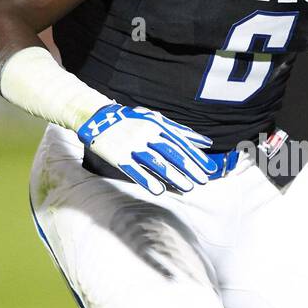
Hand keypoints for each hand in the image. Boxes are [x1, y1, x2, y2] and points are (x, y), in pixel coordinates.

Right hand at [77, 103, 214, 195]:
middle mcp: (146, 134)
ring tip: (187, 188)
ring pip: (156, 161)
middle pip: (171, 152)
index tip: (209, 169)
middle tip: (202, 181)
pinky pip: (134, 169)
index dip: (196, 156)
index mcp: (157, 125)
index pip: (180, 142)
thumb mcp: (156, 119)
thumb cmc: (132, 120)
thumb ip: (180, 131)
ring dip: (173, 175)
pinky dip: (146, 179)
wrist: (98, 117)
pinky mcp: (118, 155)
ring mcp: (132, 144)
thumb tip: (205, 142)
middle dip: (188, 167)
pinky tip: (158, 190)